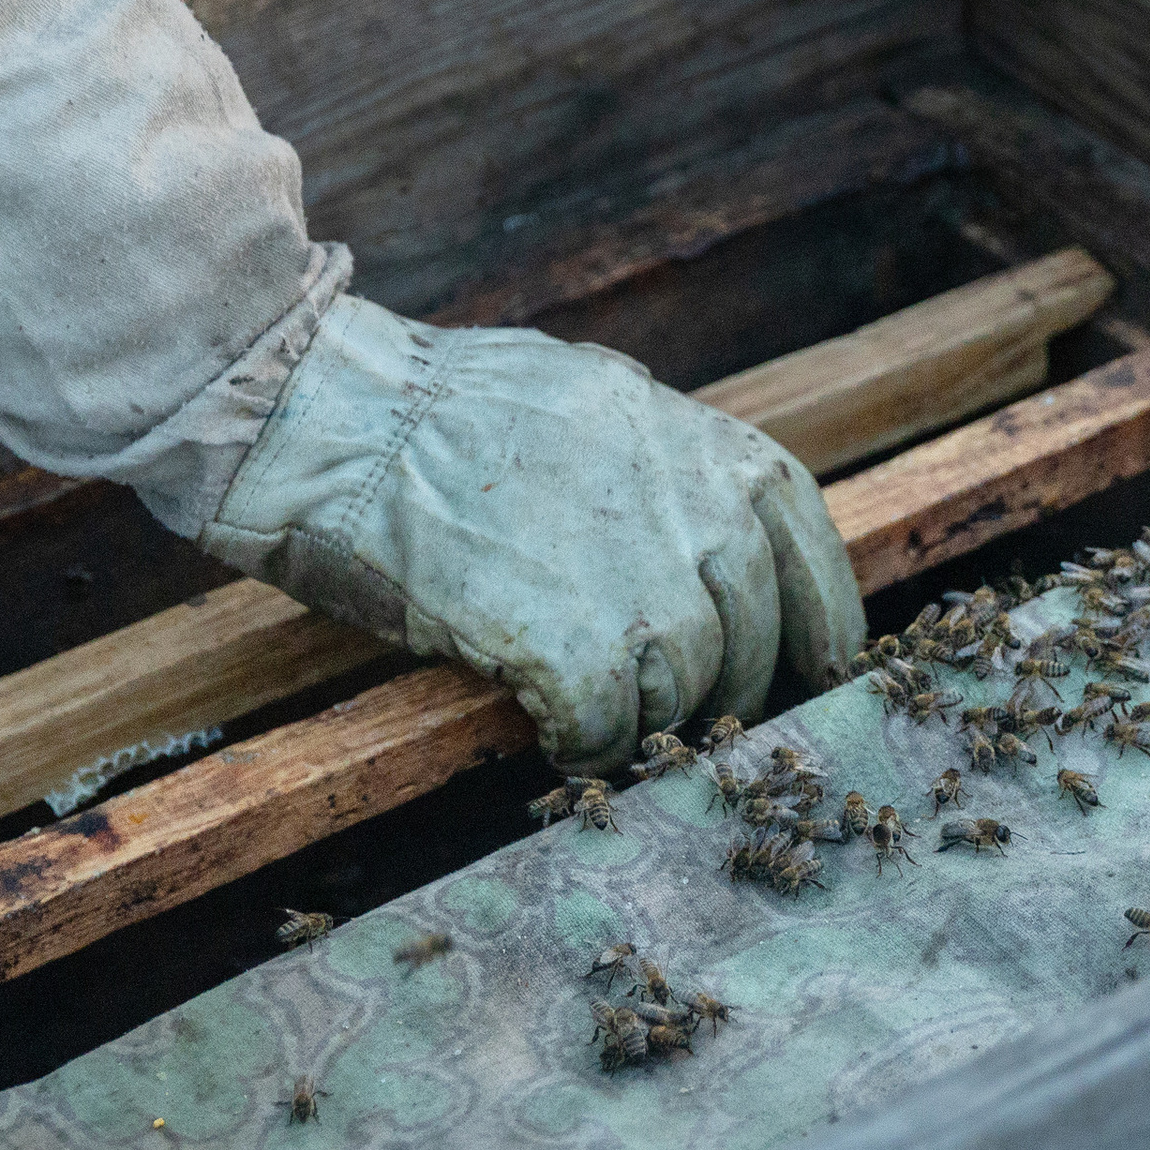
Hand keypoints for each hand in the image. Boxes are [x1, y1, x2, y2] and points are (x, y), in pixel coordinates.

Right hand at [200, 293, 865, 773]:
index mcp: (713, 452)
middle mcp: (700, 515)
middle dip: (717, 690)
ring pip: (684, 694)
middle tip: (667, 710)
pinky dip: (584, 745)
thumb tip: (708, 546)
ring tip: (586, 706)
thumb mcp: (595, 404)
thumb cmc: (439, 410)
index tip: (816, 675)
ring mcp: (643, 584)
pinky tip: (551, 732)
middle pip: (750, 643)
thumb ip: (667, 473)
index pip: (810, 557)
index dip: (817, 628)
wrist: (332, 417)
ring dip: (640, 716)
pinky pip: (608, 730)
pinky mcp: (573, 646)